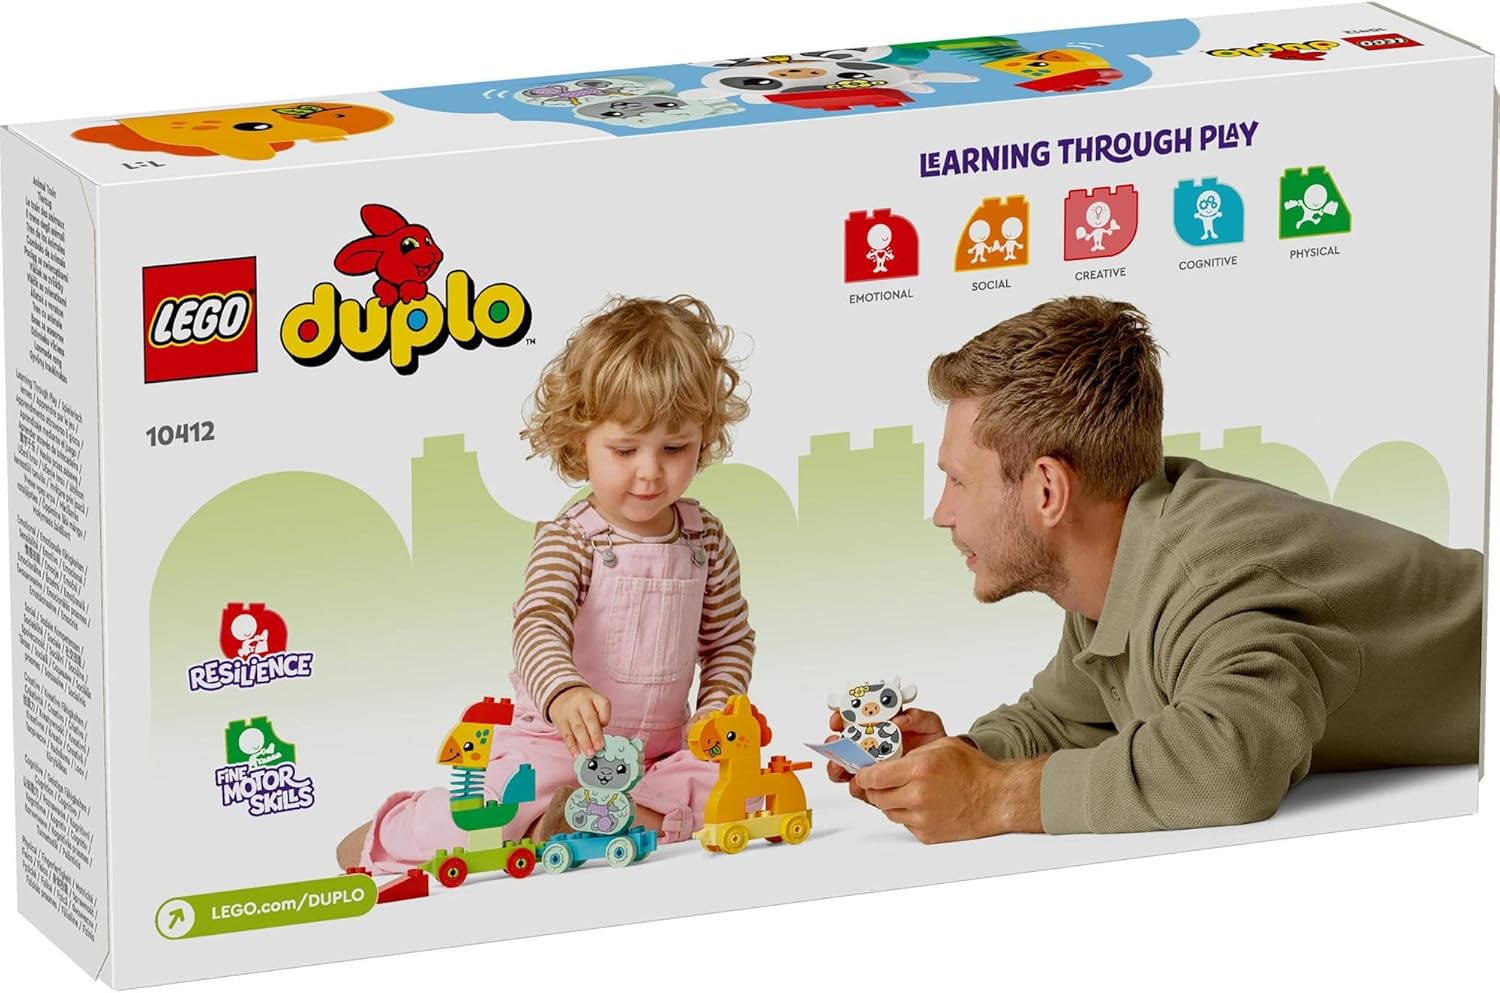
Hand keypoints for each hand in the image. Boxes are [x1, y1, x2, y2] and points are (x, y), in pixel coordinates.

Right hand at [549, 686, 610, 756]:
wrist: (561, 695)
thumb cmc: (583, 704)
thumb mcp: (593, 704)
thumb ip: (599, 719)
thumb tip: (601, 740)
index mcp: (594, 697)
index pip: (603, 704)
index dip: (605, 715)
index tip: (605, 725)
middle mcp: (582, 702)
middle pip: (589, 718)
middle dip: (595, 735)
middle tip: (599, 747)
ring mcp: (570, 711)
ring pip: (578, 728)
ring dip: (584, 742)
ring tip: (590, 753)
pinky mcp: (560, 721)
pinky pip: (566, 735)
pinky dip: (572, 746)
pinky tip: (576, 754)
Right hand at [824, 708, 947, 783]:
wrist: (944, 772)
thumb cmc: (932, 745)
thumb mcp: (929, 726)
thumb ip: (917, 717)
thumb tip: (900, 719)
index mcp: (879, 726)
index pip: (852, 719)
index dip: (841, 716)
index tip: (839, 718)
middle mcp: (869, 745)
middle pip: (842, 743)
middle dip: (834, 742)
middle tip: (836, 742)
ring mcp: (869, 766)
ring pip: (844, 766)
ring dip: (838, 764)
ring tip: (841, 765)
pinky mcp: (873, 786)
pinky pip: (857, 786)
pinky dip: (854, 785)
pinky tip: (857, 783)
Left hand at [850, 740, 1045, 842]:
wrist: (998, 798)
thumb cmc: (974, 771)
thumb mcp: (940, 745)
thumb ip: (910, 752)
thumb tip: (885, 759)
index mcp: (919, 770)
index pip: (874, 777)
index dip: (863, 775)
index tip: (861, 774)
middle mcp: (918, 796)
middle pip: (876, 797)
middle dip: (875, 789)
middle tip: (881, 782)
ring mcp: (922, 818)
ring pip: (888, 811)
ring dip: (891, 801)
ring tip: (907, 790)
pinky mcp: (927, 834)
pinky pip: (904, 823)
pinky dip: (907, 814)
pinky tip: (921, 804)